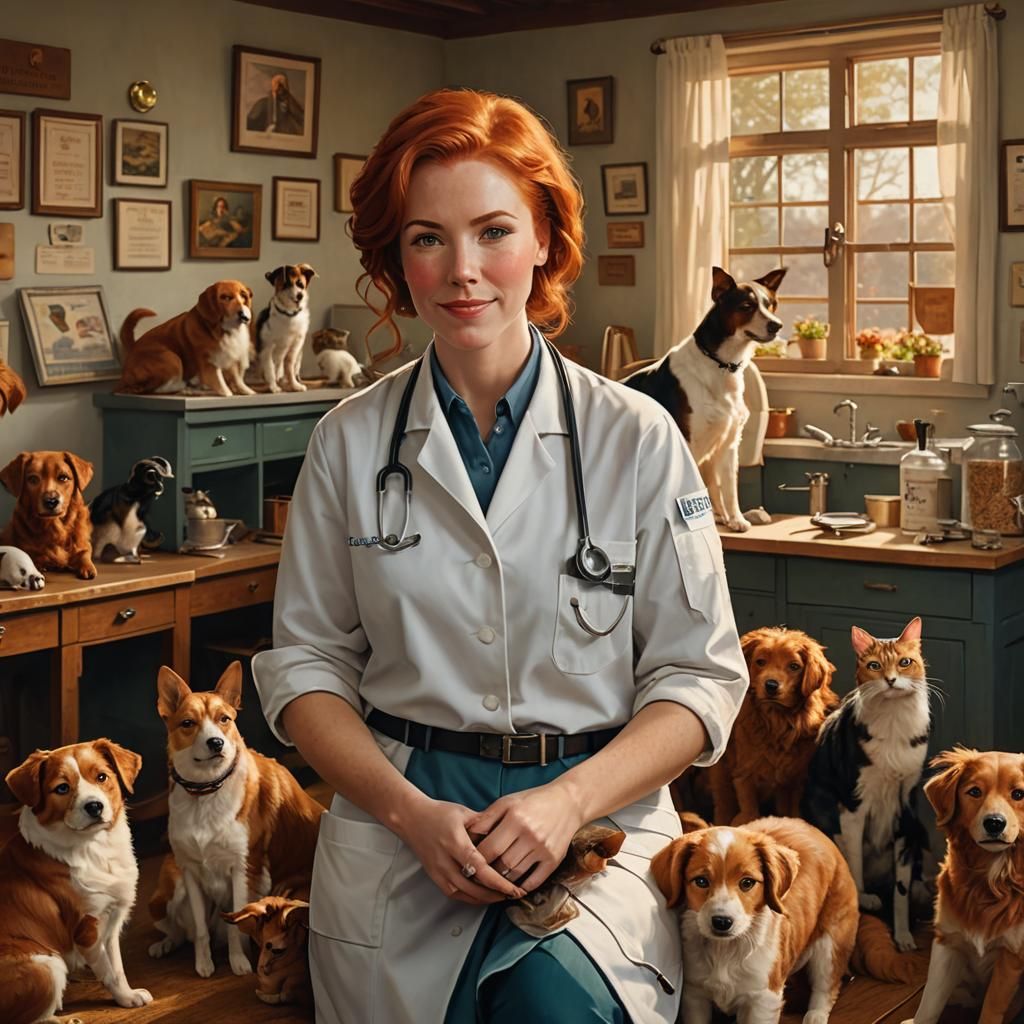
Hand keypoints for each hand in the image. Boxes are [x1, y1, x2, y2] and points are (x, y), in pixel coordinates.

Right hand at [394, 794, 526, 905]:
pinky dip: (471, 898)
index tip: (515, 888)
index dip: (498, 882)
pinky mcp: (435, 877)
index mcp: (455, 843)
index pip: (480, 869)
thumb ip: (485, 823)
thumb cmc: (439, 813)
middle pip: (473, 887)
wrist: (411, 818)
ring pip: (464, 894)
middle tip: (515, 895)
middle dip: (496, 895)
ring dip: (485, 899)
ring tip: (503, 897)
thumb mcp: (464, 813)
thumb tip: (506, 832)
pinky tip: (484, 897)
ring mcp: (438, 871)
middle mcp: (446, 861)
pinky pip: (455, 894)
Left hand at [468, 784, 584, 892]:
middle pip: (501, 864)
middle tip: (478, 876)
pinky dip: (522, 887)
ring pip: (515, 874)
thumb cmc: (533, 801)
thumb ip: (487, 818)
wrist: (568, 802)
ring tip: (493, 880)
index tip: (469, 864)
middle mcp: (530, 834)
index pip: (489, 848)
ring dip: (502, 881)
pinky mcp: (554, 859)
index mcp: (515, 818)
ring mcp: (543, 849)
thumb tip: (468, 835)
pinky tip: (514, 885)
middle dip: (487, 872)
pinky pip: (535, 881)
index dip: (476, 859)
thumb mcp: (508, 802)